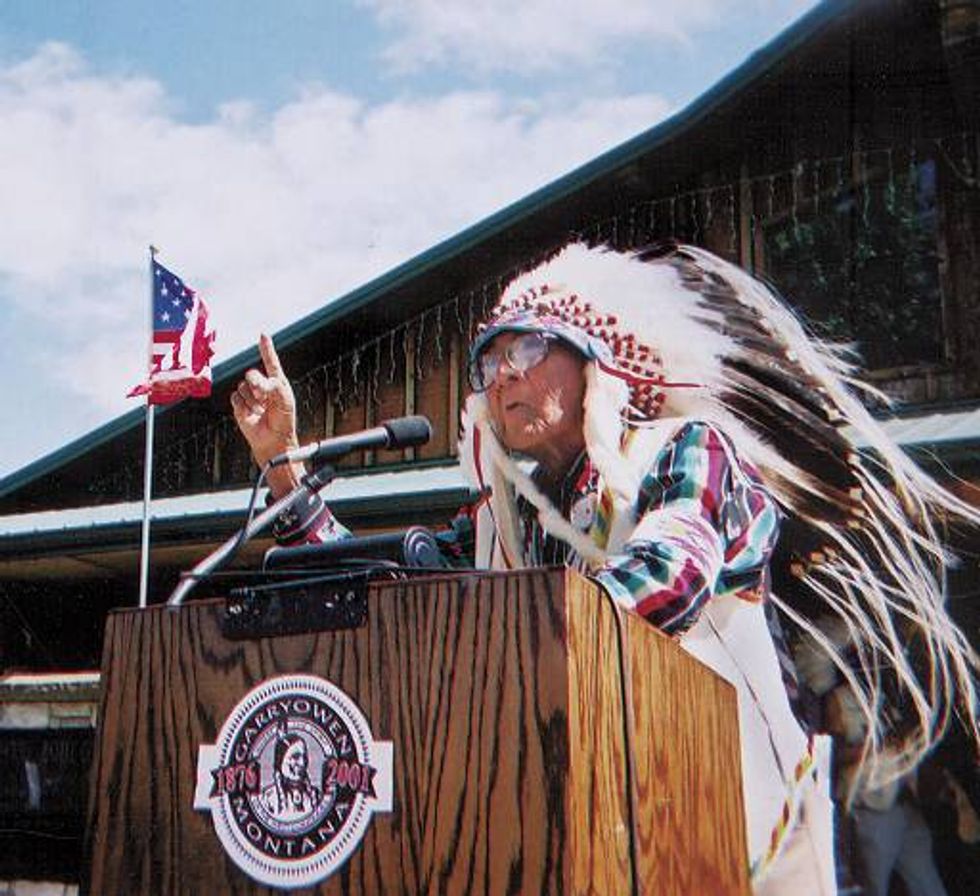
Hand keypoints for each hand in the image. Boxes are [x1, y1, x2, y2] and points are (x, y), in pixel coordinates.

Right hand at [231, 334, 303, 494]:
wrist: (273, 440)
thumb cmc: (283, 421)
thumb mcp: (284, 399)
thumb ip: (272, 385)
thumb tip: (256, 380)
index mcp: (277, 383)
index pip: (271, 362)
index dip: (266, 349)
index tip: (263, 335)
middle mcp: (263, 387)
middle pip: (252, 374)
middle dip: (257, 384)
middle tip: (265, 398)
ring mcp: (250, 396)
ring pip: (243, 387)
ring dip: (252, 399)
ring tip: (261, 410)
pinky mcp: (240, 405)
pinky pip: (235, 397)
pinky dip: (243, 406)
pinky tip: (251, 414)